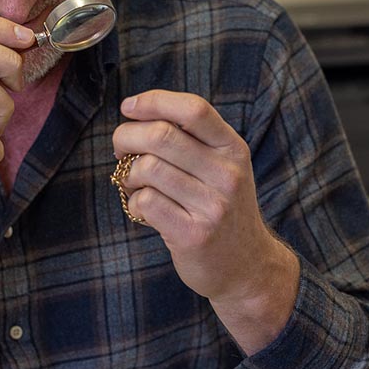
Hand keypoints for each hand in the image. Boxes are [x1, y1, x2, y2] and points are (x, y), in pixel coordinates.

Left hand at [112, 90, 298, 352]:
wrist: (247, 267)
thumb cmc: (222, 208)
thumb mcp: (224, 168)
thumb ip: (193, 140)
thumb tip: (139, 114)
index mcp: (233, 149)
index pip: (194, 109)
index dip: (154, 101)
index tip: (128, 107)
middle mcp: (227, 174)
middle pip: (161, 135)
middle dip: (126, 137)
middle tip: (120, 150)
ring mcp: (212, 206)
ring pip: (148, 168)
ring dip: (128, 175)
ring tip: (134, 185)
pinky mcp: (194, 234)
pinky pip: (146, 202)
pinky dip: (134, 202)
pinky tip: (142, 210)